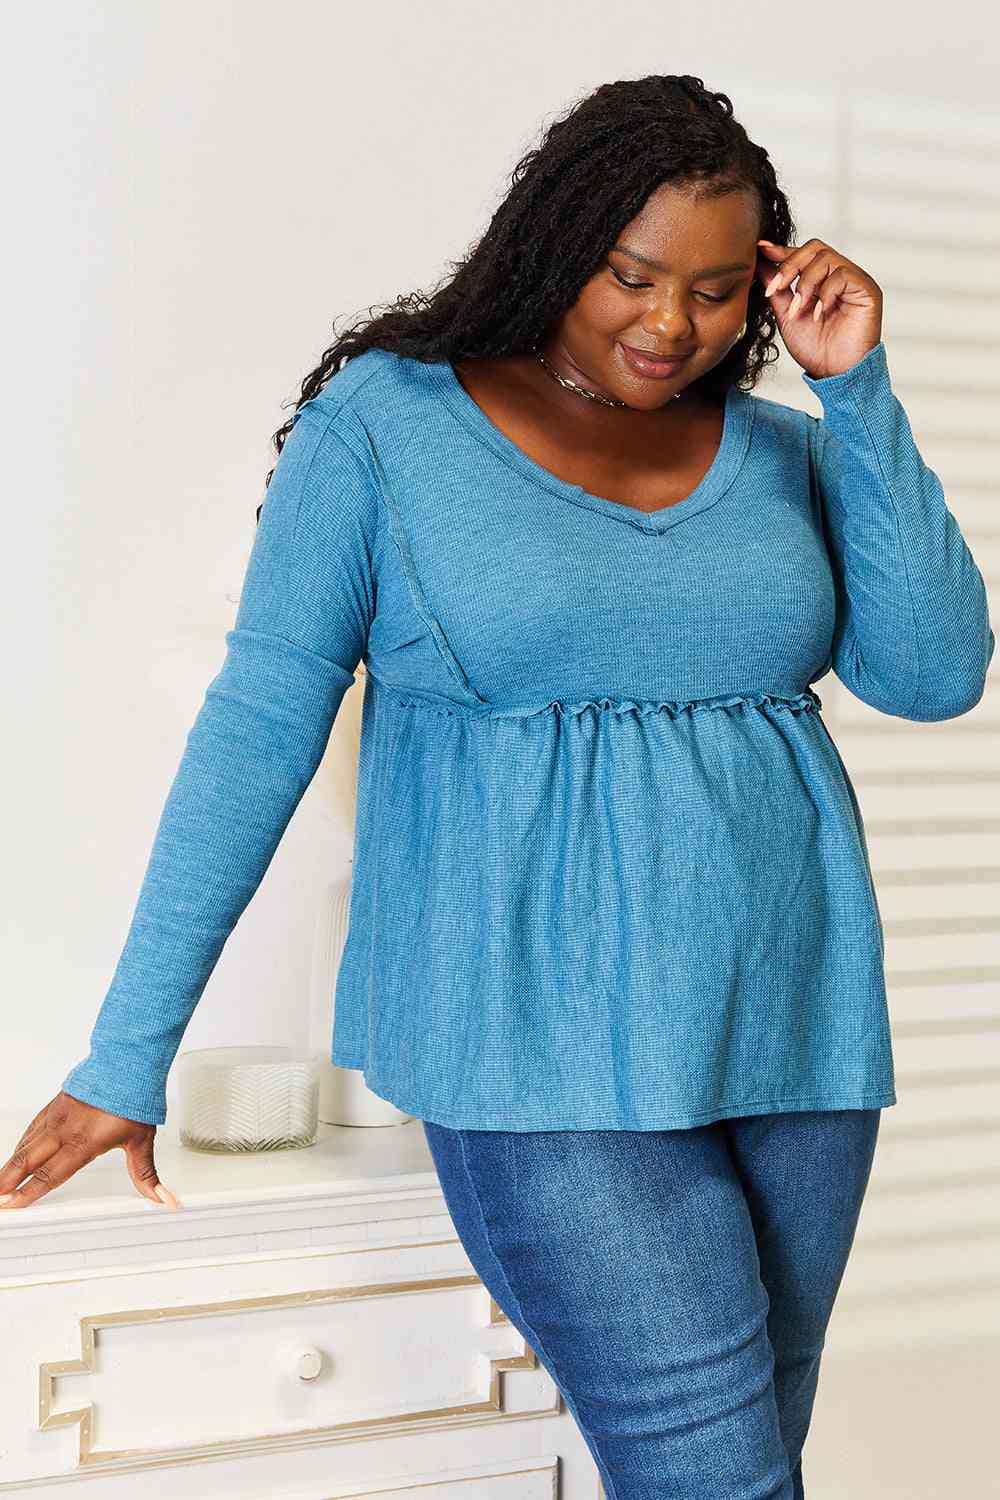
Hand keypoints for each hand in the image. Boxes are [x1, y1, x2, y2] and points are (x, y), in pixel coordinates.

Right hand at [0, 1092, 181, 1210]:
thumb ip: (146, 1173)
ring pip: (26, 1145)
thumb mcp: (142, 1140)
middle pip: (28, 1162)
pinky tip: (16, 1154)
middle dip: (7, 1183)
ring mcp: (57, 1117)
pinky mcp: (55, 1106)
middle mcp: (64, 1131)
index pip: (49, 1175)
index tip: (10, 1205)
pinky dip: (21, 1145)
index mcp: (83, 1143)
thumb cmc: (134, 1099)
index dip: (27, 1193)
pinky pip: (32, 1129)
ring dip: (9, 1166)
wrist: (126, 1062)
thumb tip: (164, 1199)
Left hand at [755, 237, 882, 379]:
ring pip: (826, 258)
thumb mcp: (787, 315)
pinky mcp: (867, 290)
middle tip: (775, 289)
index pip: (803, 254)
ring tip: (798, 310)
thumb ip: (778, 290)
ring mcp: (854, 281)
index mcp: (821, 280)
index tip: (760, 249)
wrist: (835, 374)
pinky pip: (842, 275)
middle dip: (790, 266)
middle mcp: (839, 276)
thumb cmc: (814, 349)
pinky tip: (819, 315)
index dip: (781, 251)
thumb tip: (760, 264)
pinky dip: (825, 294)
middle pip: (814, 248)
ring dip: (805, 284)